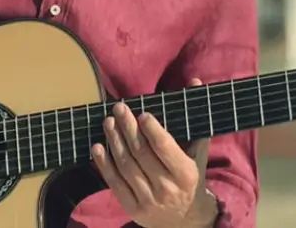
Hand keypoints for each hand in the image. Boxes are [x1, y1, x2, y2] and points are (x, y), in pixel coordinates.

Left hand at [92, 79, 212, 227]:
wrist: (185, 220)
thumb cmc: (190, 177)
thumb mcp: (197, 151)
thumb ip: (194, 116)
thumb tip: (195, 81)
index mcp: (185, 173)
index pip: (165, 148)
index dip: (152, 130)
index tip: (142, 113)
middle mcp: (167, 188)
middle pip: (141, 153)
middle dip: (128, 128)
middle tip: (118, 108)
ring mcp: (149, 200)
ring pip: (126, 166)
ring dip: (114, 141)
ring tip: (107, 122)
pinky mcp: (133, 209)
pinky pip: (115, 183)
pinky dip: (104, 164)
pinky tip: (97, 147)